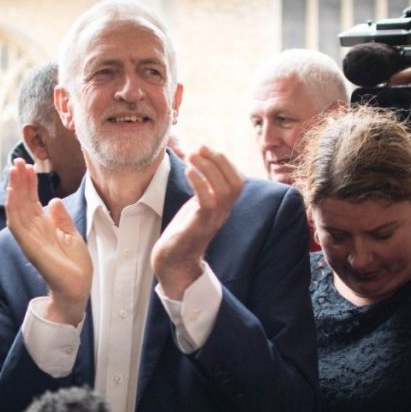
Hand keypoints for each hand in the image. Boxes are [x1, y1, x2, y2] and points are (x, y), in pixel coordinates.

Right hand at [5, 158, 91, 324]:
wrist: (78, 288)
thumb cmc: (75, 266)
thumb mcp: (71, 235)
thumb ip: (61, 218)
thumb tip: (53, 200)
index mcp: (43, 227)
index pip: (32, 201)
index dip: (29, 183)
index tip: (29, 165)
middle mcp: (33, 231)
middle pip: (22, 201)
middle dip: (19, 181)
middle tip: (17, 160)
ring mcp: (29, 238)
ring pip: (17, 209)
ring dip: (14, 189)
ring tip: (14, 170)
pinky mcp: (29, 246)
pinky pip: (17, 224)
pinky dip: (13, 208)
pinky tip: (13, 193)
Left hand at [151, 146, 243, 298]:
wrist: (173, 263)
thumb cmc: (182, 232)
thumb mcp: (197, 206)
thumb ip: (204, 189)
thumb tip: (199, 163)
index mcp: (223, 207)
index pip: (237, 180)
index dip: (225, 161)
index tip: (206, 148)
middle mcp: (222, 214)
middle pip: (235, 183)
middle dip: (220, 160)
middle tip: (199, 148)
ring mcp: (212, 221)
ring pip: (224, 190)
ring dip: (209, 168)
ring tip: (192, 155)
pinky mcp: (199, 227)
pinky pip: (208, 202)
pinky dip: (200, 183)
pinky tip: (189, 171)